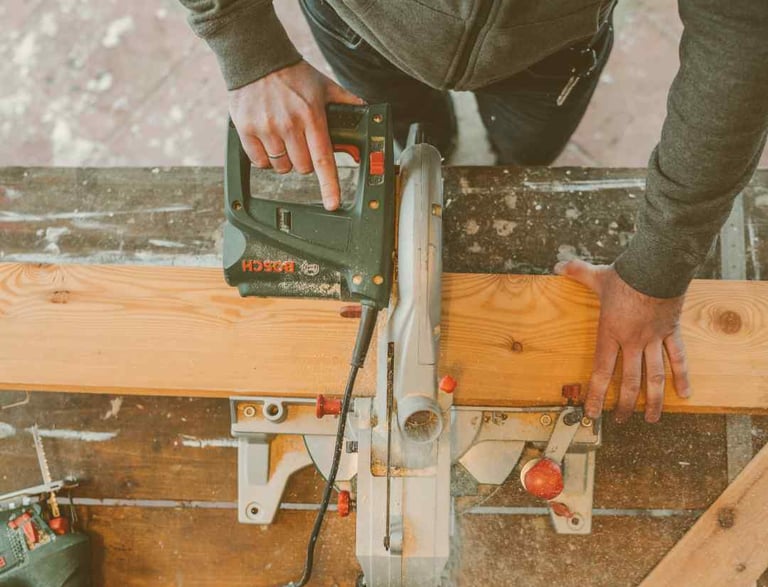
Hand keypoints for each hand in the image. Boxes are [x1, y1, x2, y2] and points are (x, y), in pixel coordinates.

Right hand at [228, 60, 363, 209]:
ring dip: (285, 160)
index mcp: (311, 117)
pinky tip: (268, 140)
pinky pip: (260, 162)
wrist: (256, 58)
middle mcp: (289, 125)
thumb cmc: (293, 74)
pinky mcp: (246, 130)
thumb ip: (346, 100)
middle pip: (302, 168)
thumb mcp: (324, 85)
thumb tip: (367, 109)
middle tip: (301, 142)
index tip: (332, 203)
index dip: (329, 185)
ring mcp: (266, 129)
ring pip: (281, 167)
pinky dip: (265, 158)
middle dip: (305, 161)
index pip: (323, 159)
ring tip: (283, 138)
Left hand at [554, 259, 691, 422]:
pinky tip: (685, 394)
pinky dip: (682, 376)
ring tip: (652, 419)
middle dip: (625, 404)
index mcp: (610, 332)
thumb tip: (558, 264)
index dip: (597, 394)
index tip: (593, 413)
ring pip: (654, 376)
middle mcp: (632, 341)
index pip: (601, 371)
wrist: (659, 266)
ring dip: (654, 400)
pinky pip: (678, 358)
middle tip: (621, 420)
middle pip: (629, 381)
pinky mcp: (671, 331)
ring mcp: (653, 338)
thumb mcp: (597, 275)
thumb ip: (576, 272)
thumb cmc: (627, 273)